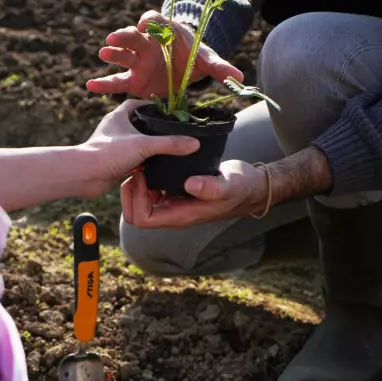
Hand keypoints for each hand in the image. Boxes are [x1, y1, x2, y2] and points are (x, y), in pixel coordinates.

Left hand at [78, 100, 200, 197]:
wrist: (85, 176)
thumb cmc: (108, 153)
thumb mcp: (143, 144)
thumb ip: (170, 144)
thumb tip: (194, 143)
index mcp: (119, 116)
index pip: (138, 104)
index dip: (153, 106)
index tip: (169, 111)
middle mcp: (116, 129)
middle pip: (140, 124)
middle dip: (156, 128)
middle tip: (174, 133)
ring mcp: (116, 146)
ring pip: (138, 144)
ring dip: (151, 147)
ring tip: (171, 150)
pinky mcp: (116, 163)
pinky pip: (135, 160)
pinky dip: (146, 163)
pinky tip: (160, 167)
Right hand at [88, 10, 243, 97]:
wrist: (185, 67)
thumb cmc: (194, 57)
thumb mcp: (207, 61)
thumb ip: (220, 68)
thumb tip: (240, 77)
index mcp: (165, 33)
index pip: (154, 21)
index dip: (149, 22)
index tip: (144, 25)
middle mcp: (147, 45)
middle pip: (133, 36)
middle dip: (124, 36)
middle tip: (115, 38)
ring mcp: (138, 62)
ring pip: (123, 56)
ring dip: (113, 54)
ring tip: (104, 53)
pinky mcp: (133, 79)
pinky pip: (116, 81)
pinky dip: (103, 84)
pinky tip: (90, 86)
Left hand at [121, 160, 268, 228]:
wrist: (250, 187)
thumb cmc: (241, 187)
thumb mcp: (230, 185)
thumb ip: (213, 187)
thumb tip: (191, 184)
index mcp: (181, 216)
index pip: (144, 219)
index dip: (136, 199)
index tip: (142, 175)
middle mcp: (173, 213)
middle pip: (136, 213)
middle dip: (131, 192)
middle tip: (138, 167)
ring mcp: (173, 204)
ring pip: (141, 203)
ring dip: (137, 185)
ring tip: (143, 162)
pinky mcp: (175, 194)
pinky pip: (151, 192)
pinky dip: (147, 179)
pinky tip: (154, 161)